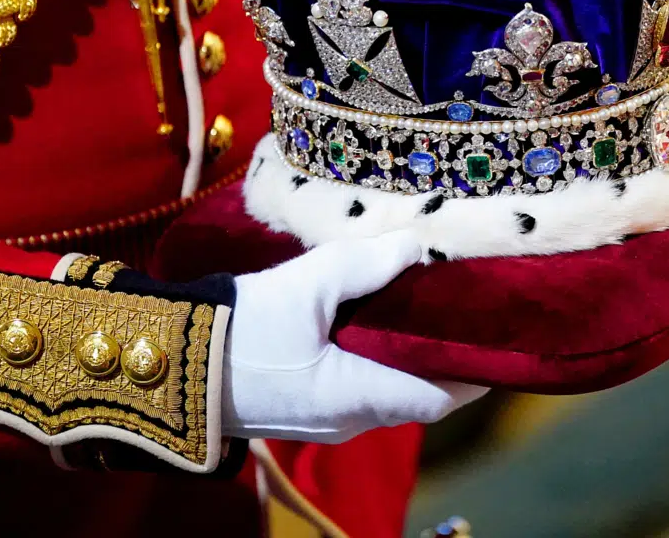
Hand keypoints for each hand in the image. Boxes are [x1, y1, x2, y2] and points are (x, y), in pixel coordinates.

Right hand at [221, 230, 487, 442]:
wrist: (170, 362)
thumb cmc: (242, 328)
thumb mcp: (307, 284)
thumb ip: (367, 264)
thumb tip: (418, 247)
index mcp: (360, 397)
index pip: (442, 395)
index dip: (475, 370)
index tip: (498, 334)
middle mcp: (349, 420)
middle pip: (416, 393)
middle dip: (442, 356)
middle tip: (462, 308)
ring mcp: (322, 421)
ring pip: (385, 391)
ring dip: (406, 357)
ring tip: (422, 307)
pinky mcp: (300, 411)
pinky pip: (355, 389)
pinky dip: (375, 360)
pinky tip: (371, 322)